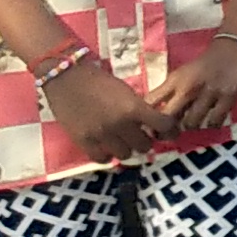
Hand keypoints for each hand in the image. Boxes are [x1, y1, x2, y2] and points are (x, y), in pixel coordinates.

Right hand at [41, 52, 159, 161]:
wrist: (67, 77)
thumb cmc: (98, 80)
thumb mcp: (126, 91)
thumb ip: (138, 108)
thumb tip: (151, 123)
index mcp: (133, 108)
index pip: (163, 125)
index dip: (169, 130)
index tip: (167, 131)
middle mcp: (120, 124)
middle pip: (144, 145)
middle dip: (145, 140)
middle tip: (140, 135)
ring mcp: (101, 135)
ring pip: (125, 155)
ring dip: (126, 149)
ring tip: (121, 142)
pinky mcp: (83, 141)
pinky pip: (102, 158)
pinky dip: (106, 155)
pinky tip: (106, 148)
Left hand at [158, 30, 236, 129]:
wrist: (236, 45)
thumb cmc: (207, 62)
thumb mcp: (184, 73)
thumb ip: (173, 92)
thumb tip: (161, 115)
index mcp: (174, 80)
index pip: (150, 102)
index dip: (146, 117)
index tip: (151, 124)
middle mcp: (188, 87)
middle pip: (167, 117)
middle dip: (167, 129)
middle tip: (171, 133)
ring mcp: (208, 92)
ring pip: (191, 123)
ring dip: (192, 126)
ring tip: (196, 123)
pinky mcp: (228, 95)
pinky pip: (215, 120)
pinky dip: (213, 124)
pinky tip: (213, 120)